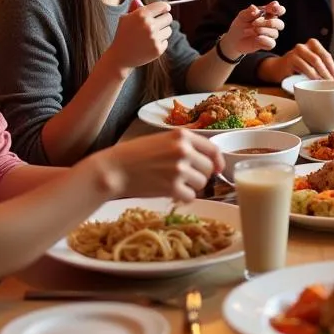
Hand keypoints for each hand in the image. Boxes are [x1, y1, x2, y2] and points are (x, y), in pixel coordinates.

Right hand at [94, 128, 223, 202]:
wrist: (115, 169)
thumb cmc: (136, 154)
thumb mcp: (162, 140)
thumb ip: (185, 146)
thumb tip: (210, 161)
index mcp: (182, 135)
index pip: (212, 149)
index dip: (217, 161)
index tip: (218, 169)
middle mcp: (183, 150)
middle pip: (209, 168)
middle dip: (200, 175)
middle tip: (184, 177)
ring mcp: (179, 169)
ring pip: (201, 183)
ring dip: (191, 186)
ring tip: (174, 183)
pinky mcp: (172, 187)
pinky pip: (191, 197)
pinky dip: (183, 198)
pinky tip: (171, 193)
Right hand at [106, 0, 171, 73]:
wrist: (120, 56)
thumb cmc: (123, 35)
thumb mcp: (125, 19)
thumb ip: (134, 8)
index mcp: (141, 15)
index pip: (162, 6)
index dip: (165, 7)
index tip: (166, 9)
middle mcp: (149, 25)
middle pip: (169, 17)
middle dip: (164, 19)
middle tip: (158, 22)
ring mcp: (154, 38)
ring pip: (169, 30)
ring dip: (162, 31)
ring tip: (151, 35)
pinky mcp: (158, 49)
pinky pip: (166, 41)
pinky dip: (160, 42)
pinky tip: (149, 44)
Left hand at [219, 1, 284, 58]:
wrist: (234, 39)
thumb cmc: (240, 25)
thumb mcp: (242, 16)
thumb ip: (249, 11)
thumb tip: (255, 8)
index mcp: (268, 14)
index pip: (279, 10)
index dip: (279, 9)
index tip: (274, 8)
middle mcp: (271, 24)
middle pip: (280, 24)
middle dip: (269, 22)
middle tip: (254, 23)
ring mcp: (270, 35)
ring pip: (275, 33)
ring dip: (262, 31)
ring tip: (248, 31)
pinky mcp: (267, 44)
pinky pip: (271, 43)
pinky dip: (264, 40)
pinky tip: (256, 38)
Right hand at [270, 38, 333, 80]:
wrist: (277, 69)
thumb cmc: (297, 68)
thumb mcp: (310, 65)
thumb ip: (321, 68)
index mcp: (313, 44)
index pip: (327, 56)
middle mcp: (306, 45)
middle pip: (322, 57)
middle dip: (330, 71)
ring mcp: (297, 50)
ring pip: (315, 61)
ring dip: (322, 74)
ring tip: (327, 84)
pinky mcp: (291, 58)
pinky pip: (304, 66)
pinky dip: (312, 75)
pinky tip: (315, 82)